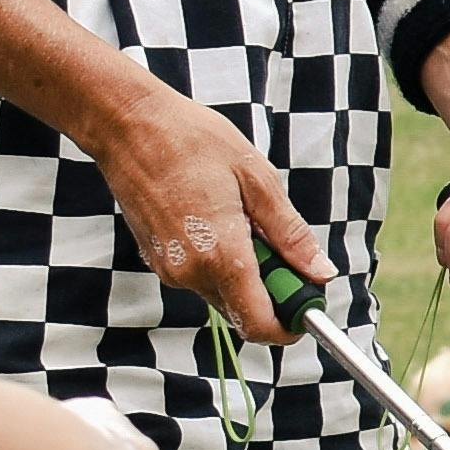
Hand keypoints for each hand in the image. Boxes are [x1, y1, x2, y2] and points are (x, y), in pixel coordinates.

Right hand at [80, 71, 328, 344]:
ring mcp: (167, 268)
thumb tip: (322, 273)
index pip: (259, 324)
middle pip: (243, 311)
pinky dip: (222, 263)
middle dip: (273, 292)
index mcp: (219, 255)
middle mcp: (189, 272)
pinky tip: (222, 219)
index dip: (290, 324)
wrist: (128, 124)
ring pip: (223, 294)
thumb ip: (291, 234)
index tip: (309, 303)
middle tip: (284, 247)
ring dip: (247, 274)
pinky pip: (201, 276)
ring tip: (247, 220)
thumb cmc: (193, 141)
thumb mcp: (258, 180)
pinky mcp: (156, 259)